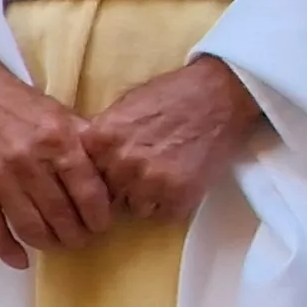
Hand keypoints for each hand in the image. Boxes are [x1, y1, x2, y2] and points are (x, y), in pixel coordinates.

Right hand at [0, 0, 109, 267]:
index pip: (89, 191)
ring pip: (30, 226)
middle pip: (61, 214)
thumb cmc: (21, 105)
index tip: (104, 225)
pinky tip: (21, 260)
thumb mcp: (63, 114)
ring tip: (58, 245)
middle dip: (77, 234)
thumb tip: (115, 175)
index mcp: (59, 141)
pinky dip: (8, 250)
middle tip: (83, 240)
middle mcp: (30, 162)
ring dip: (48, 243)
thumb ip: (87, 143)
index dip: (100, 215)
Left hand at [85, 56, 261, 224]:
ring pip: (137, 208)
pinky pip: (167, 213)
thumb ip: (104, 135)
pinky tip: (184, 179)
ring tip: (167, 175)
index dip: (100, 176)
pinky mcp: (180, 195)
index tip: (111, 175)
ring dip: (150, 197)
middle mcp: (120, 163)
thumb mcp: (126, 104)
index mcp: (100, 139)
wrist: (222, 93)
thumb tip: (88, 160)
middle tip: (145, 172)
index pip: (84, 176)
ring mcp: (150, 181)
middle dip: (124, 187)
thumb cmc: (174, 93)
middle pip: (109, 195)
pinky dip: (175, 201)